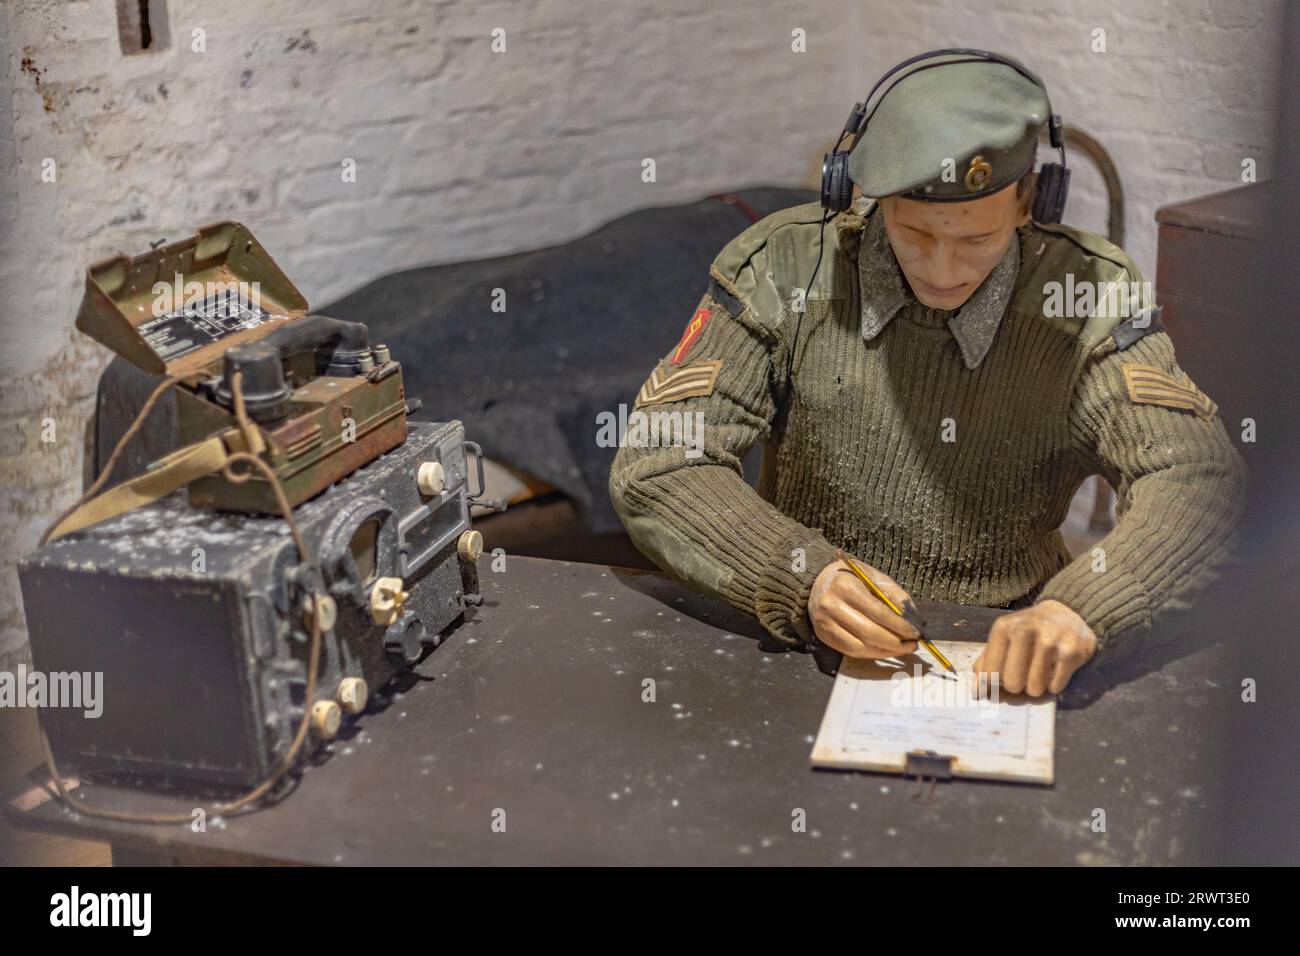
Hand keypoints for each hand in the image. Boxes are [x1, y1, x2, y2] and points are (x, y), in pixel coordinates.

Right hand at [808, 558, 919, 658]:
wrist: (817, 582)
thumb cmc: (850, 578)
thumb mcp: (872, 577)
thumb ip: (894, 596)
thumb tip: (914, 621)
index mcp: (845, 586)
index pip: (878, 612)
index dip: (900, 626)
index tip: (916, 633)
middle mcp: (831, 605)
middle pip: (869, 633)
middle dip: (895, 643)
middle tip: (912, 645)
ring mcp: (825, 623)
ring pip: (860, 647)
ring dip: (885, 652)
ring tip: (902, 649)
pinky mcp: (823, 635)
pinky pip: (851, 651)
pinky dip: (872, 654)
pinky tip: (885, 650)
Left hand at [973, 600, 1097, 696]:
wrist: (1066, 614)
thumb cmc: (1028, 632)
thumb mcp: (1003, 639)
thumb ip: (986, 663)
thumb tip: (977, 692)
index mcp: (1004, 627)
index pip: (990, 672)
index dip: (994, 682)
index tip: (1001, 677)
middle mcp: (1026, 631)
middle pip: (1012, 683)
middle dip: (1016, 685)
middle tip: (1022, 675)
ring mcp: (1050, 642)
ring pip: (1035, 688)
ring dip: (1035, 687)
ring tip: (1038, 672)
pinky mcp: (1072, 652)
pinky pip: (1055, 687)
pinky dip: (1053, 685)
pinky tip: (1054, 670)